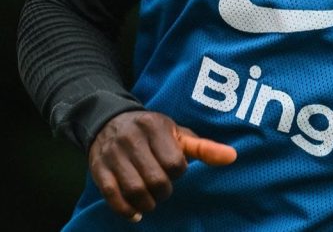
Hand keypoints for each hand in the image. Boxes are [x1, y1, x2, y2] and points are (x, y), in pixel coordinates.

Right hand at [88, 110, 236, 221]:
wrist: (108, 121)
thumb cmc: (151, 132)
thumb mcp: (177, 134)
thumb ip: (204, 148)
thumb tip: (233, 157)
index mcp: (155, 126)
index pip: (175, 162)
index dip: (179, 172)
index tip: (175, 170)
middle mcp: (132, 138)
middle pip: (156, 180)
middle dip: (164, 191)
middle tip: (163, 189)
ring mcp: (113, 154)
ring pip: (135, 190)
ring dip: (148, 204)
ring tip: (151, 200)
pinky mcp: (99, 169)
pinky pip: (112, 196)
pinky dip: (126, 210)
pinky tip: (136, 212)